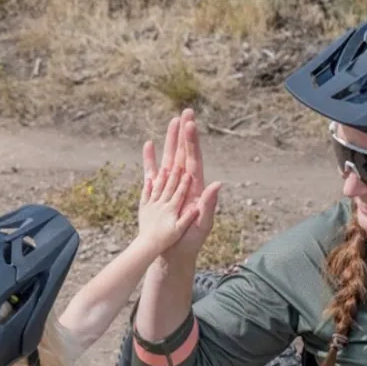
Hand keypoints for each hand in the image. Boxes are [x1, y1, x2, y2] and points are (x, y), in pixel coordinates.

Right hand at [143, 111, 221, 266]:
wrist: (175, 253)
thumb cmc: (191, 242)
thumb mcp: (203, 225)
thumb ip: (209, 205)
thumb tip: (217, 184)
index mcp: (196, 189)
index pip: (194, 160)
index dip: (193, 142)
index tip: (191, 124)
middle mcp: (185, 184)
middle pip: (184, 153)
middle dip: (185, 133)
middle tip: (186, 112)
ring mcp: (172, 187)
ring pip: (170, 158)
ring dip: (171, 140)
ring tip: (172, 121)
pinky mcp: (160, 193)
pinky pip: (154, 172)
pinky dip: (151, 158)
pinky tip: (149, 145)